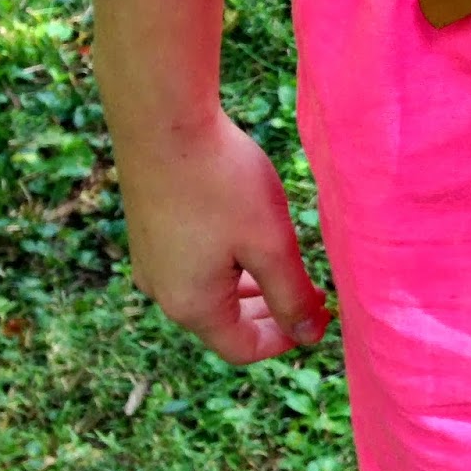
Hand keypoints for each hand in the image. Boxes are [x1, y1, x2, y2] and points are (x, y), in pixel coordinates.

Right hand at [115, 109, 331, 363]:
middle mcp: (163, 290)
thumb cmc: (222, 184)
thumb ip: (292, 295)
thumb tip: (310, 336)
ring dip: (252, 286)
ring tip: (289, 264)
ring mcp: (151, 261)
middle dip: (271, 312)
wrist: (164, 122)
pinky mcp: (150, 232)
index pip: (243, 348)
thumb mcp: (271, 245)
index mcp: (191, 305)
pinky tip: (253, 236)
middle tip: (312, 291)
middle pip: (224, 323)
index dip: (286, 339)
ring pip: (211, 292)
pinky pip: (195, 265)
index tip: (321, 315)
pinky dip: (229, 264)